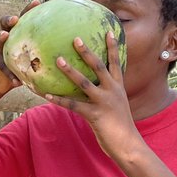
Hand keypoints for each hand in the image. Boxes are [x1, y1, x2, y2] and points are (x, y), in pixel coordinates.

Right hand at [0, 3, 40, 99]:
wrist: (0, 81)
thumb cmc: (22, 67)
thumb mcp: (34, 57)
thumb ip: (46, 52)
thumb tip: (70, 49)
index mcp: (17, 35)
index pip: (22, 18)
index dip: (28, 9)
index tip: (37, 2)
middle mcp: (6, 39)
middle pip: (5, 24)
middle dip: (9, 19)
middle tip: (15, 18)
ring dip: (1, 37)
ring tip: (4, 35)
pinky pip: (4, 69)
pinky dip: (10, 75)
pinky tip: (16, 81)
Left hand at [45, 31, 141, 159]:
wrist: (128, 145)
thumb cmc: (121, 128)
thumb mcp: (117, 107)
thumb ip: (108, 96)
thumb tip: (95, 90)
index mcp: (119, 87)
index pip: (116, 62)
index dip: (113, 46)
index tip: (109, 30)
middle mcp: (112, 91)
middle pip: (99, 66)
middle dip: (87, 52)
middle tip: (76, 38)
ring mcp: (104, 102)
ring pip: (84, 82)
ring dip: (70, 71)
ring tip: (58, 60)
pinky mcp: (95, 115)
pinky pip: (74, 105)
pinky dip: (60, 100)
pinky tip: (47, 95)